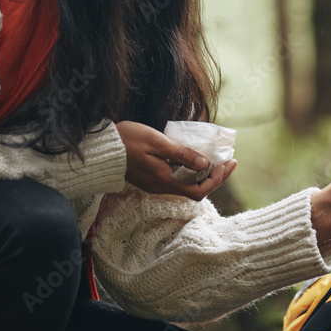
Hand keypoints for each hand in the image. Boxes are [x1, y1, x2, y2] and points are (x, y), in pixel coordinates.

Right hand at [116, 121, 235, 200]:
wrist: (100, 147)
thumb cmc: (127, 139)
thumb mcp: (157, 142)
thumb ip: (181, 153)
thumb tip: (205, 163)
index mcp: (164, 180)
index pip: (199, 190)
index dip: (217, 179)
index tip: (229, 163)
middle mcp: (161, 187)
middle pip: (196, 190)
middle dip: (216, 177)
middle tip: (231, 161)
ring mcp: (155, 184)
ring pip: (187, 185)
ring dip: (205, 175)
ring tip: (219, 160)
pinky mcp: (151, 178)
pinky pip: (178, 179)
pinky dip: (192, 172)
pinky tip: (198, 159)